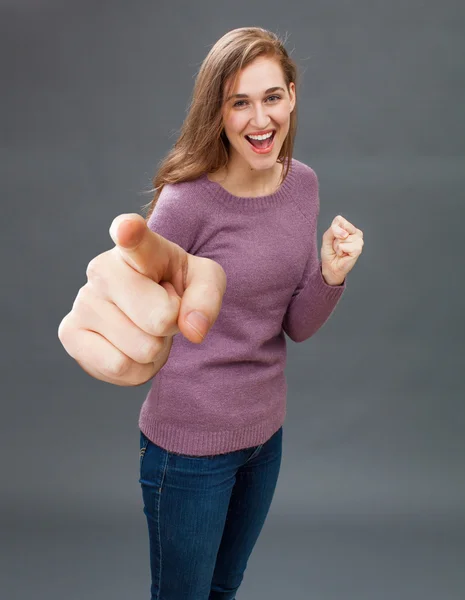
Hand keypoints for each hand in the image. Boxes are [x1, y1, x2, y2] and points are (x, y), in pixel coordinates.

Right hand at [58, 214, 226, 385]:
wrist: (148, 310)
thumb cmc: (176, 287)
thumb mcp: (205, 283)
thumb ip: (207, 298)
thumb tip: (193, 329)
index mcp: (139, 246)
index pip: (132, 237)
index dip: (129, 232)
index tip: (127, 229)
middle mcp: (103, 268)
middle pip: (158, 319)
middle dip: (171, 326)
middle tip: (162, 312)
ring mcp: (83, 300)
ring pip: (142, 348)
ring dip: (156, 350)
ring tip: (147, 329)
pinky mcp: (70, 332)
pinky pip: (119, 367)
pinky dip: (137, 369)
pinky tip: (131, 348)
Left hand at [321, 215, 363, 284]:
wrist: (331, 267)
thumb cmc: (330, 253)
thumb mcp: (327, 238)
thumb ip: (333, 230)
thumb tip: (345, 234)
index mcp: (349, 228)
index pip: (340, 219)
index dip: (333, 229)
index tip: (333, 238)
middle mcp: (356, 233)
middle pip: (341, 228)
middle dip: (335, 238)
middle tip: (337, 246)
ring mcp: (359, 241)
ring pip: (343, 238)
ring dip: (337, 246)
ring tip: (340, 251)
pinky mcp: (358, 249)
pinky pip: (344, 246)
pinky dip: (340, 251)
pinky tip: (343, 255)